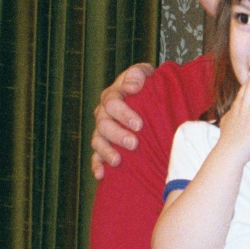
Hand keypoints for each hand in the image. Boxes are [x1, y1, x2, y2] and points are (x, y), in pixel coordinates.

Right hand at [90, 62, 154, 178]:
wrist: (153, 97)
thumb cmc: (150, 85)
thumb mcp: (147, 73)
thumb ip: (138, 74)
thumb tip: (132, 87)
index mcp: (113, 94)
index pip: (112, 102)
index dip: (124, 113)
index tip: (139, 124)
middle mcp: (104, 112)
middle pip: (103, 124)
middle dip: (118, 134)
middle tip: (134, 144)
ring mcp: (103, 129)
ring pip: (97, 140)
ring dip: (106, 151)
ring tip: (118, 161)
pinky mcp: (105, 145)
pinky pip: (96, 156)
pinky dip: (97, 165)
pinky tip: (101, 175)